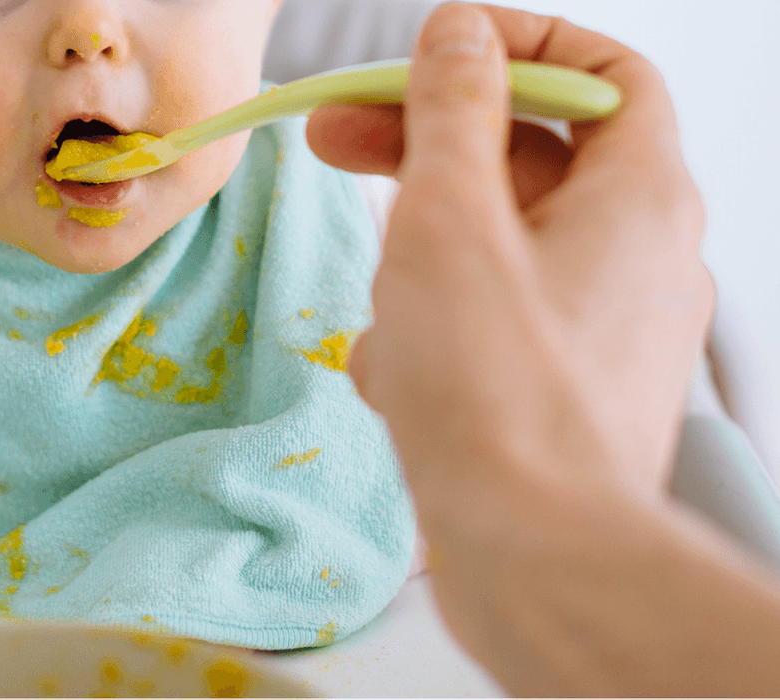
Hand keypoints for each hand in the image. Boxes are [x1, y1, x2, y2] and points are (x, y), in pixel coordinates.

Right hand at [308, 3, 715, 693]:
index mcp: (639, 198)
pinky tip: (391, 373)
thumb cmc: (494, 391)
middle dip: (428, 146)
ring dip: (420, 255)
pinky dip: (435, 330)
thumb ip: (452, 111)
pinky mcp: (563, 392)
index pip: (604, 73)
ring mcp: (603, 331)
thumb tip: (458, 34)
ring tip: (375, 300)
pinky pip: (492, 326)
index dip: (520, 43)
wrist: (532, 560)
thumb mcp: (450, 219)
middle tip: (336, 137)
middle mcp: (638, 259)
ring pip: (499, 249)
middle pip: (532, 159)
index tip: (436, 50)